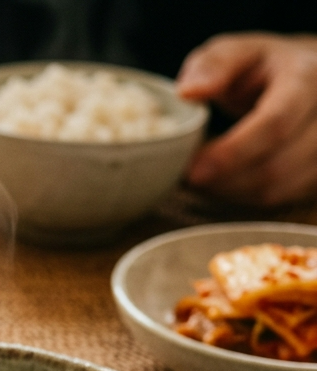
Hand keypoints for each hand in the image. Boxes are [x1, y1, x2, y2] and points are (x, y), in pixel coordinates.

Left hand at [177, 33, 316, 205]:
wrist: (306, 77)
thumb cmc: (262, 66)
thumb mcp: (236, 52)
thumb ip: (212, 66)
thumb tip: (189, 91)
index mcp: (306, 77)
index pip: (275, 124)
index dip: (233, 153)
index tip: (193, 171)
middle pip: (277, 165)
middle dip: (224, 179)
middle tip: (186, 176)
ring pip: (278, 188)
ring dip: (231, 191)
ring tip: (201, 177)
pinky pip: (280, 197)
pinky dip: (244, 196)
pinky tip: (224, 182)